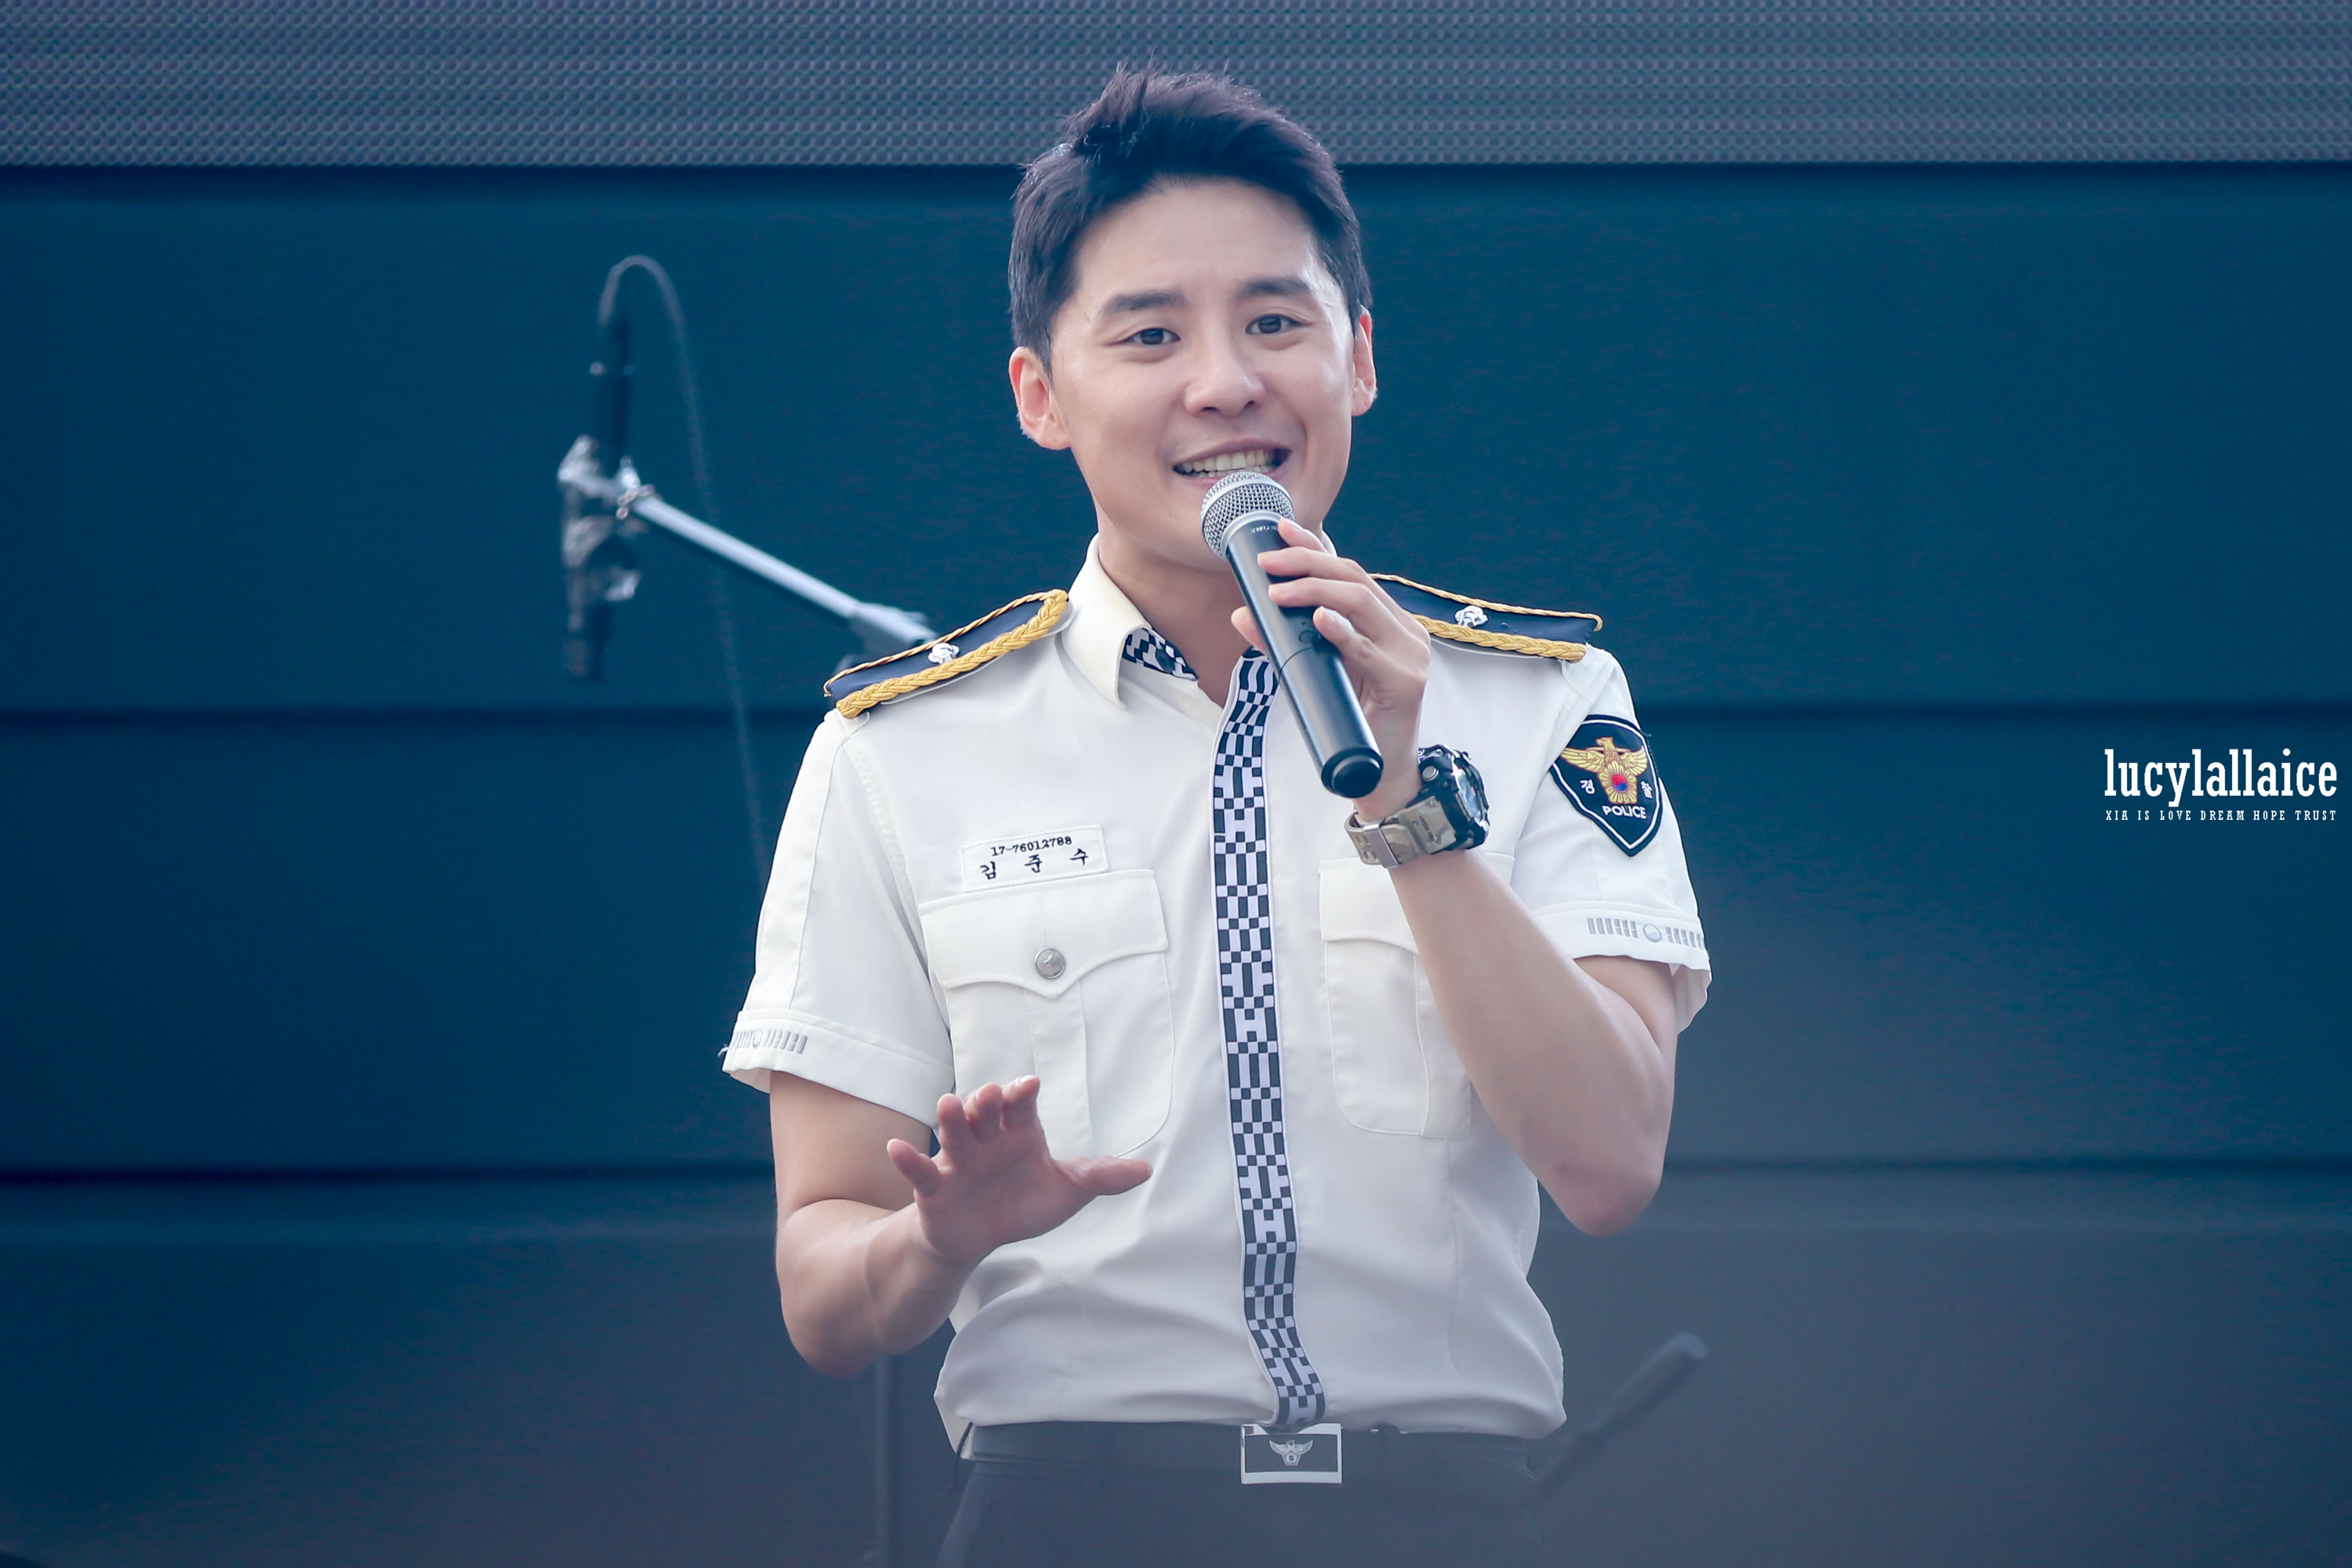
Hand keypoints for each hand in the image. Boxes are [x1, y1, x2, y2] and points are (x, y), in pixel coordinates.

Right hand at [884, 1077, 1149, 1267]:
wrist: (979, 1237)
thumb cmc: (1021, 1204)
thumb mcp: (1064, 1192)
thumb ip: (1100, 1178)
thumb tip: (1146, 1170)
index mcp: (1019, 1133)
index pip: (1020, 1107)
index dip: (1021, 1095)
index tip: (1028, 1086)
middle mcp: (987, 1140)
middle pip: (985, 1114)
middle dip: (987, 1103)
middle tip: (990, 1094)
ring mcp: (958, 1162)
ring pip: (954, 1135)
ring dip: (950, 1120)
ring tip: (947, 1104)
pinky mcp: (934, 1188)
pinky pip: (920, 1171)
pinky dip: (908, 1160)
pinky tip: (896, 1148)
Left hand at [1233, 518, 1432, 820]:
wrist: (1382, 775)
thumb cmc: (1350, 721)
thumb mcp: (1313, 673)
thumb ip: (1284, 643)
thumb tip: (1242, 614)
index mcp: (1386, 621)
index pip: (1350, 572)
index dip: (1315, 548)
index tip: (1281, 530)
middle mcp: (1403, 630)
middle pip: (1356, 579)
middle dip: (1308, 564)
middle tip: (1268, 564)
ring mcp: (1410, 654)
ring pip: (1363, 603)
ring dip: (1315, 592)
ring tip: (1278, 592)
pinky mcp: (1407, 683)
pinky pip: (1371, 651)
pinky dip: (1342, 633)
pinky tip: (1319, 621)